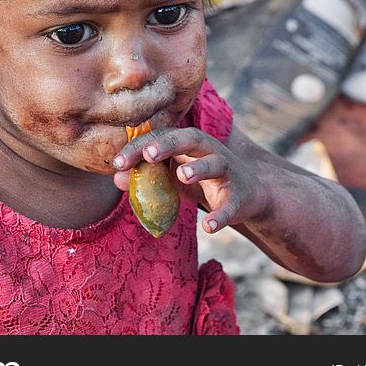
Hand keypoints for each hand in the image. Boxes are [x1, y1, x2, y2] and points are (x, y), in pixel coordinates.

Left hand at [111, 127, 268, 233]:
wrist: (248, 195)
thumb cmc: (201, 180)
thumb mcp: (172, 177)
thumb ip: (146, 177)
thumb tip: (117, 178)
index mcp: (187, 143)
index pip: (160, 138)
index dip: (138, 148)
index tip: (117, 163)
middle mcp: (209, 150)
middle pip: (188, 139)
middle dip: (168, 144)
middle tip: (149, 154)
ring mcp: (227, 171)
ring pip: (214, 164)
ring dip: (198, 169)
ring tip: (181, 176)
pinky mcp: (240, 195)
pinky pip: (230, 205)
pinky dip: (220, 215)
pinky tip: (208, 227)